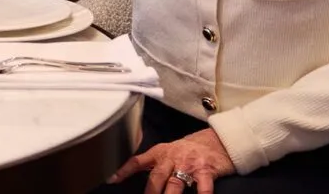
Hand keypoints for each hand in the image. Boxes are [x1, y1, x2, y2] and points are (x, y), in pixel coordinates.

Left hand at [108, 128, 235, 193]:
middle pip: (156, 177)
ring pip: (175, 185)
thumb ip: (155, 163)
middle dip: (149, 192)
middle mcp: (172, 158)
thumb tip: (136, 176)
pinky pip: (203, 188)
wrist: (217, 140)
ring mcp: (189, 165)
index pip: (138, 161)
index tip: (111, 179)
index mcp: (160, 153)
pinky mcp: (206, 171)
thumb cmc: (190, 149)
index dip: (124, 170)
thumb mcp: (169, 151)